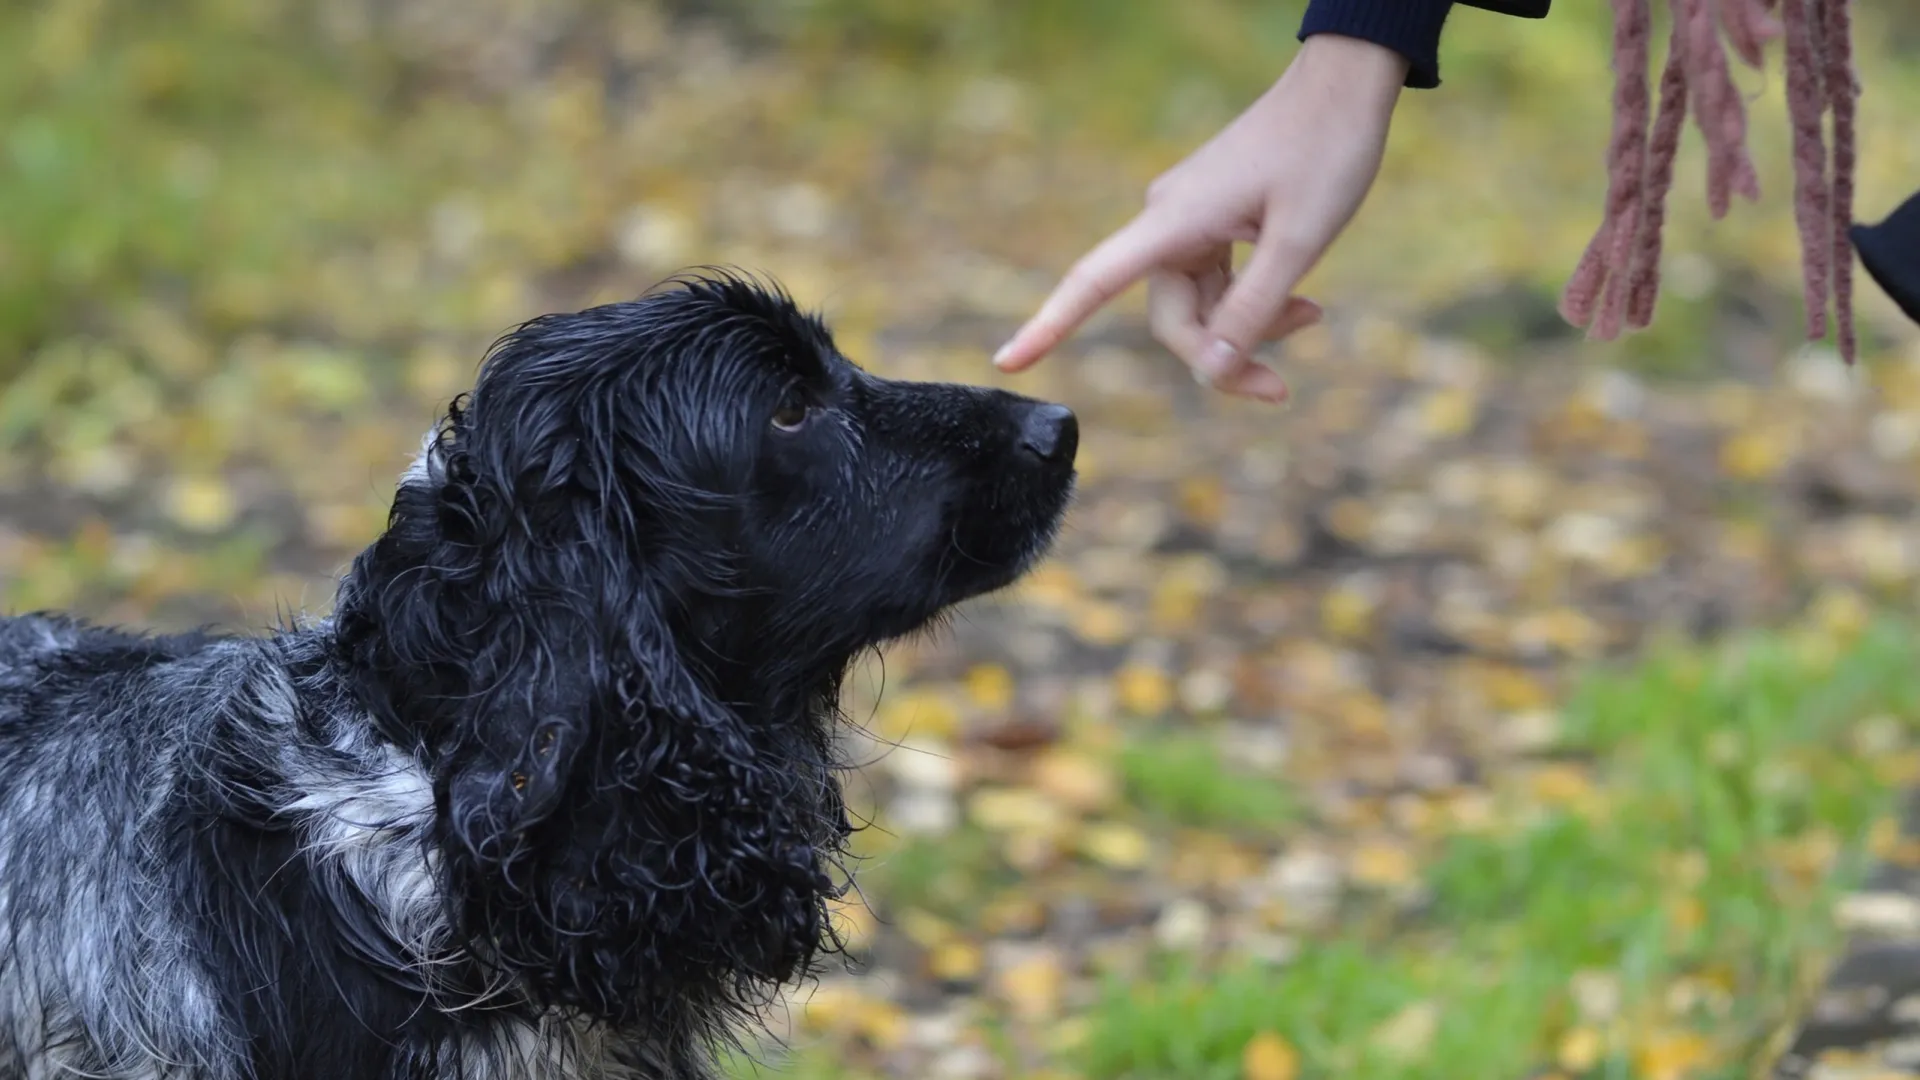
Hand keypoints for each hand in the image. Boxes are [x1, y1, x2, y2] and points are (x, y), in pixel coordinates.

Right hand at [992, 34, 1409, 402]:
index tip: (1007, 363)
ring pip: (1201, 307)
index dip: (1049, 325)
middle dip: (1222, 357)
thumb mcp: (1298, 242)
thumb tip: (1210, 371)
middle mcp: (1167, 223)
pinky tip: (1303, 304)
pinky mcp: (1211, 222)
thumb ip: (1252, 310)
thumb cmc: (1324, 152)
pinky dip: (1253, 303)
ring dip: (1249, 329)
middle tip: (1279, 389)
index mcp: (1172, 222)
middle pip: (1173, 319)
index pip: (1092, 281)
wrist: (1344, 88)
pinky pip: (1218, 283)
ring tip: (1313, 316)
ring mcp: (1188, 223)